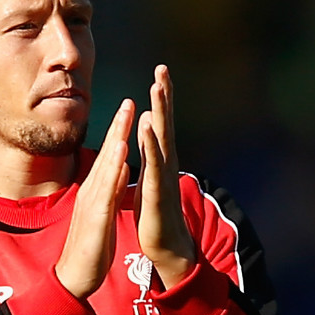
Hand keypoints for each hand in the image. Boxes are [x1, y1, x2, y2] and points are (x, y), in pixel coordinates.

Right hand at [55, 99, 134, 299]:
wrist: (75, 276)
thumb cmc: (91, 247)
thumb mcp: (105, 212)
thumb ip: (112, 189)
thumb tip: (122, 168)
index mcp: (97, 191)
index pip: (111, 157)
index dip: (120, 132)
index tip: (130, 109)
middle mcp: (92, 191)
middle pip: (108, 154)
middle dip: (118, 126)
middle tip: (129, 99)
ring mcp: (92, 202)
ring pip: (107, 166)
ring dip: (116, 139)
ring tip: (126, 116)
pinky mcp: (96, 217)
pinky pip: (106, 190)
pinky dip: (114, 170)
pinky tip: (122, 154)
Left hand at [136, 65, 196, 287]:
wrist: (168, 246)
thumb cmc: (158, 212)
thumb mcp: (152, 174)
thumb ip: (151, 149)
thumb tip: (150, 122)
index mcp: (161, 158)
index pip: (162, 122)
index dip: (162, 97)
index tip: (160, 71)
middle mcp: (166, 163)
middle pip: (165, 123)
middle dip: (164, 95)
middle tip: (163, 68)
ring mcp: (163, 176)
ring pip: (162, 139)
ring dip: (161, 112)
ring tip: (157, 88)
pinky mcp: (157, 192)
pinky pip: (153, 164)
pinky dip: (150, 144)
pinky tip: (146, 126)